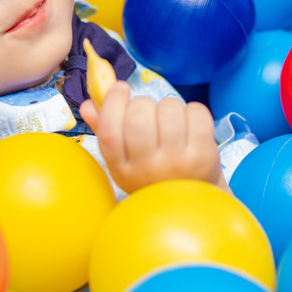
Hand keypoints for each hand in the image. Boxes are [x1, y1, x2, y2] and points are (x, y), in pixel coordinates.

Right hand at [80, 82, 223, 193]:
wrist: (191, 203)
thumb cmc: (153, 174)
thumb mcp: (125, 160)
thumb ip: (105, 129)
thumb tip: (87, 104)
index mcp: (122, 169)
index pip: (110, 131)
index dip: (113, 102)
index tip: (120, 88)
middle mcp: (148, 169)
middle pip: (139, 117)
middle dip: (143, 103)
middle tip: (148, 111)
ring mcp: (178, 163)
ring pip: (169, 109)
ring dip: (169, 105)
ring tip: (171, 120)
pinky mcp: (203, 155)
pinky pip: (196, 113)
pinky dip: (193, 109)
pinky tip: (190, 123)